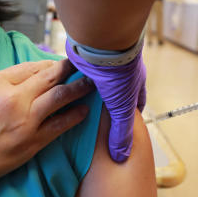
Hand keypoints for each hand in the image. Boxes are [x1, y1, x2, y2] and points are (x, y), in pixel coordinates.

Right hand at [0, 59, 93, 195]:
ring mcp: (25, 121)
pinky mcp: (30, 143)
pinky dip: (74, 115)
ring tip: (92, 83)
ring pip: (60, 98)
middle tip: (83, 65)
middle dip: (68, 70)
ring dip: (78, 88)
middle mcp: (13, 97)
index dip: (46, 65)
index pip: (29, 67)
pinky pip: (60, 126)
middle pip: (49, 77)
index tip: (57, 64)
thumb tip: (9, 80)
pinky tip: (83, 110)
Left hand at [66, 39, 145, 162]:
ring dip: (84, 95)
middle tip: (93, 125)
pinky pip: (76, 75)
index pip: (136, 103)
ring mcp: (101, 65)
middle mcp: (118, 72)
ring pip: (92, 85)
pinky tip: (61, 96)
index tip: (121, 131)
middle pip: (112, 95)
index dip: (130, 117)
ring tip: (74, 113)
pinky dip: (70, 84)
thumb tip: (121, 157)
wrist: (99, 40)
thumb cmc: (118, 72)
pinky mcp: (83, 59)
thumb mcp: (122, 108)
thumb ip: (121, 132)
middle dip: (104, 109)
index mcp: (134, 82)